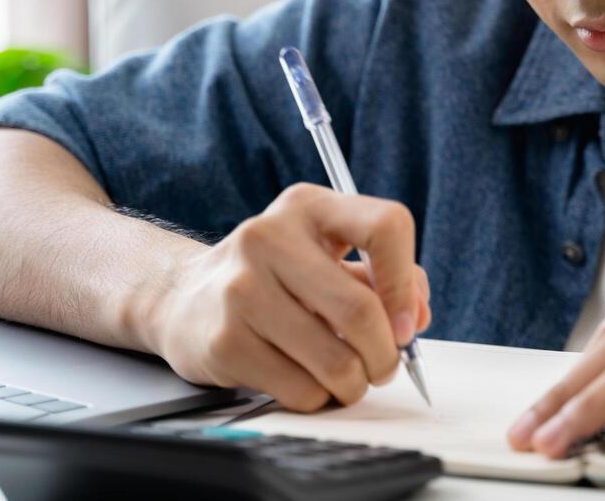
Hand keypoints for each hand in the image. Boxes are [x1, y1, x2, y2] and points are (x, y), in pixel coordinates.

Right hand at [148, 182, 430, 411]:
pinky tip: (308, 382)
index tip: (407, 323)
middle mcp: (270, 237)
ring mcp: (241, 289)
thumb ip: (383, 278)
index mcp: (308, 206)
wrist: (187, 299)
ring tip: (348, 378)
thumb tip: (417, 317)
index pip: (385, 226)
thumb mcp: (328, 256)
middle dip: (386, 354)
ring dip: (355, 383)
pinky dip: (319, 398)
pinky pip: (301, 390)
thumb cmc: (276, 278)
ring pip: (335, 361)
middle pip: (360, 310)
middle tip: (384, 367)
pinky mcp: (224, 340)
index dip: (406, 283)